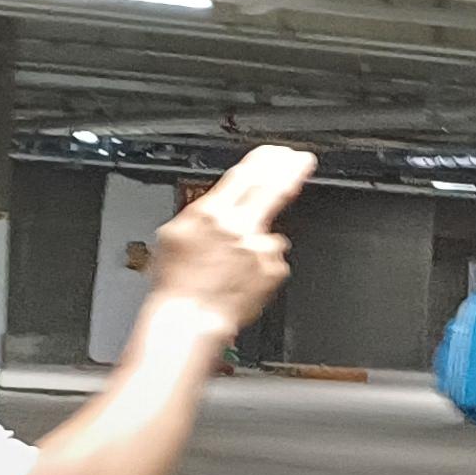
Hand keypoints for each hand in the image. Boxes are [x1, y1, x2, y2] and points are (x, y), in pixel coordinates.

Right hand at [145, 145, 313, 334]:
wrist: (189, 321)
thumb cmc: (177, 285)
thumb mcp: (173, 236)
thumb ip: (200, 215)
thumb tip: (217, 206)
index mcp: (211, 212)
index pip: (246, 174)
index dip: (266, 159)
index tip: (278, 153)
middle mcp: (240, 226)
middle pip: (274, 187)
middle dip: (291, 170)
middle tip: (303, 161)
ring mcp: (260, 249)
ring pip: (270, 230)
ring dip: (260, 239)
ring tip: (237, 259)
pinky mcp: (273, 270)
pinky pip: (271, 260)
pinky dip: (260, 266)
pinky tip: (242, 279)